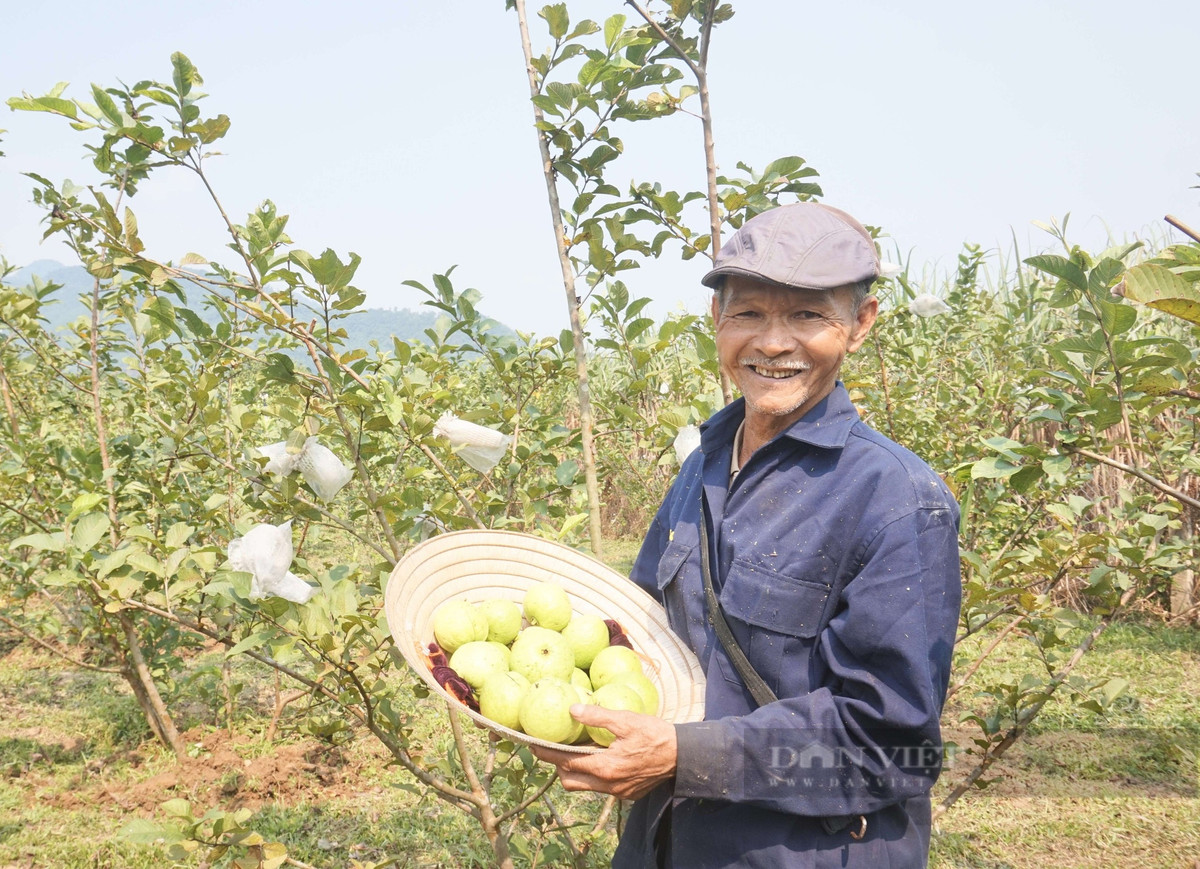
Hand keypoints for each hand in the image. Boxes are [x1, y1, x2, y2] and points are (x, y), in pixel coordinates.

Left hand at [530, 704, 676, 800]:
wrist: (682, 756)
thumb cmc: (655, 735)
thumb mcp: (626, 720)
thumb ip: (598, 716)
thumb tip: (572, 710)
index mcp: (605, 767)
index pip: (566, 762)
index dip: (547, 754)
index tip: (533, 746)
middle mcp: (609, 785)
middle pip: (571, 781)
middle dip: (558, 766)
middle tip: (553, 749)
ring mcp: (619, 792)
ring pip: (586, 787)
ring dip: (576, 772)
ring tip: (574, 753)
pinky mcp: (628, 794)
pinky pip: (602, 788)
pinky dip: (594, 776)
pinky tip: (598, 760)